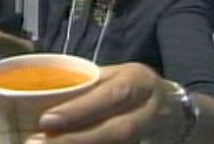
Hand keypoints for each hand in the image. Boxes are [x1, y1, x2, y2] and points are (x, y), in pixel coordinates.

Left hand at [24, 63, 184, 143]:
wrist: (175, 110)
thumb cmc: (133, 88)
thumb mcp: (116, 76)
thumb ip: (88, 84)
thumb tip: (42, 93)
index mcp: (139, 80)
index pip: (111, 95)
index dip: (79, 110)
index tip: (46, 121)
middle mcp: (150, 108)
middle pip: (117, 130)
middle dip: (77, 139)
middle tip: (38, 143)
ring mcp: (153, 134)